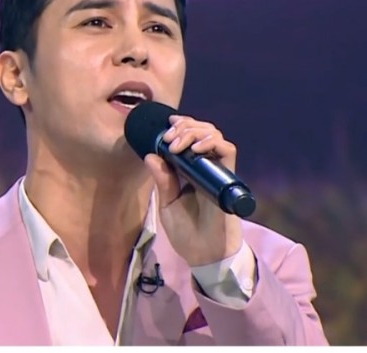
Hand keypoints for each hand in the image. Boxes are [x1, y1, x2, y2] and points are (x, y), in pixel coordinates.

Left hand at [144, 114, 242, 266]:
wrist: (205, 255)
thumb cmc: (186, 233)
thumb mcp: (167, 204)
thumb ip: (162, 181)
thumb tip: (150, 155)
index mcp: (187, 171)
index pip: (188, 137)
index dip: (179, 126)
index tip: (166, 124)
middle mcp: (204, 167)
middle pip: (201, 131)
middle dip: (184, 126)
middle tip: (169, 136)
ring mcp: (217, 172)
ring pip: (214, 135)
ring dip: (194, 131)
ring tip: (178, 143)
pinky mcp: (228, 179)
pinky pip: (227, 151)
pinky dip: (212, 143)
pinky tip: (195, 149)